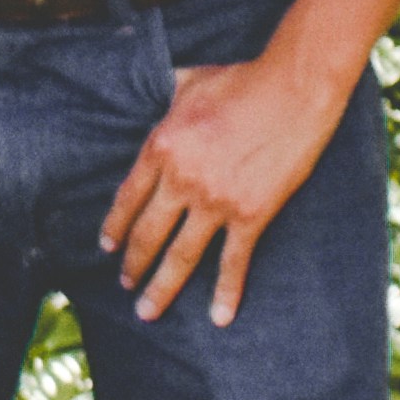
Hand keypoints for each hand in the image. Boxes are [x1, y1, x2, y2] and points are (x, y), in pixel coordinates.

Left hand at [100, 37, 351, 327]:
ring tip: (147, 311)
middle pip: (148, 234)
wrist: (292, 89)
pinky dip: (227, 293)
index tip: (107, 247)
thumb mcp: (189, 82)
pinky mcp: (251, 214)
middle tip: (125, 285)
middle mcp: (182, 179)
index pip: (128, 199)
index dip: (115, 227)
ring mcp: (216, 201)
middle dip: (133, 265)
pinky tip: (219, 317)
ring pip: (181, 256)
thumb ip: (166, 97)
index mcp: (161, 147)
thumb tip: (153, 91)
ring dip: (161, 288)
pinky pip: (234, 262)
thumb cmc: (241, 81)